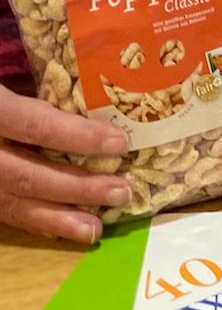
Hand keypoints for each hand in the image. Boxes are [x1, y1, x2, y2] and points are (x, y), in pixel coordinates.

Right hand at [0, 83, 132, 242]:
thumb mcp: (0, 79)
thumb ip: (27, 86)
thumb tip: (84, 82)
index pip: (34, 126)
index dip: (77, 136)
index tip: (119, 142)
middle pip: (26, 175)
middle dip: (76, 187)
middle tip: (122, 192)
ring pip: (10, 204)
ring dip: (56, 219)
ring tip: (96, 229)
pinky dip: (32, 222)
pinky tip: (62, 231)